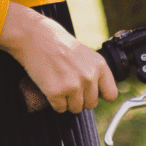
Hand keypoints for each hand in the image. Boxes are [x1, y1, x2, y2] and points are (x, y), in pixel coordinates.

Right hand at [0, 2, 116, 113]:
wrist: (35, 37)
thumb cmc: (59, 46)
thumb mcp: (86, 55)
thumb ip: (95, 73)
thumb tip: (102, 96)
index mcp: (99, 66)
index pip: (110, 95)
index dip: (99, 95)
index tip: (89, 91)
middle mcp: (89, 77)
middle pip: (91, 105)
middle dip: (80, 99)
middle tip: (68, 85)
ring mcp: (73, 86)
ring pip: (76, 109)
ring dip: (67, 101)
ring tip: (59, 84)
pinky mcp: (57, 92)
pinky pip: (60, 108)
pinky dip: (54, 102)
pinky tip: (50, 87)